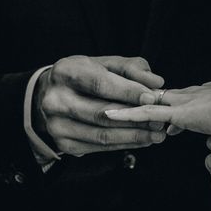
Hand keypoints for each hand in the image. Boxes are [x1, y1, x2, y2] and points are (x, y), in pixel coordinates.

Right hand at [33, 56, 167, 156]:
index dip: (127, 92)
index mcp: (65, 72)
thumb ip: (131, 68)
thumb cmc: (84, 76)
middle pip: (101, 113)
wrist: (51, 96)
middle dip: (135, 118)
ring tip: (157, 134)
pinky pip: (99, 147)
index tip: (151, 98)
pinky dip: (124, 144)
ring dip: (134, 136)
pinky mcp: (64, 144)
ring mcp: (57, 125)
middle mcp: (56, 100)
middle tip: (160, 120)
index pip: (99, 84)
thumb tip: (155, 82)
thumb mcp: (104, 63)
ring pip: (102, 134)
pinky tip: (142, 140)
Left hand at [105, 82, 210, 159]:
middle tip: (123, 103)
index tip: (166, 117)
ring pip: (149, 103)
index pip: (185, 100)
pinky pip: (146, 113)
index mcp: (210, 96)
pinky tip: (110, 114)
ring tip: (106, 107)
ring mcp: (185, 102)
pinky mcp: (178, 112)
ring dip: (130, 106)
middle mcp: (195, 94)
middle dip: (144, 101)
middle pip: (162, 97)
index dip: (173, 108)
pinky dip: (128, 114)